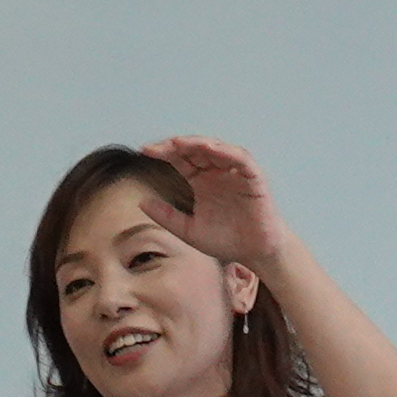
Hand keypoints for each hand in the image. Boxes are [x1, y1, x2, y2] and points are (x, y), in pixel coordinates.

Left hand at [146, 136, 287, 275]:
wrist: (254, 253)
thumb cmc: (226, 240)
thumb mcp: (188, 230)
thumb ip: (166, 216)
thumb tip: (141, 202)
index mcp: (201, 181)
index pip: (180, 159)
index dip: (163, 153)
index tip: (144, 151)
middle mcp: (216, 172)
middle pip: (195, 149)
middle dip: (176, 145)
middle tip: (157, 147)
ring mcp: (234, 173)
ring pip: (216, 149)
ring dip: (198, 143)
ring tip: (178, 143)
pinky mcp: (253, 178)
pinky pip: (241, 159)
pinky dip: (227, 152)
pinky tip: (211, 149)